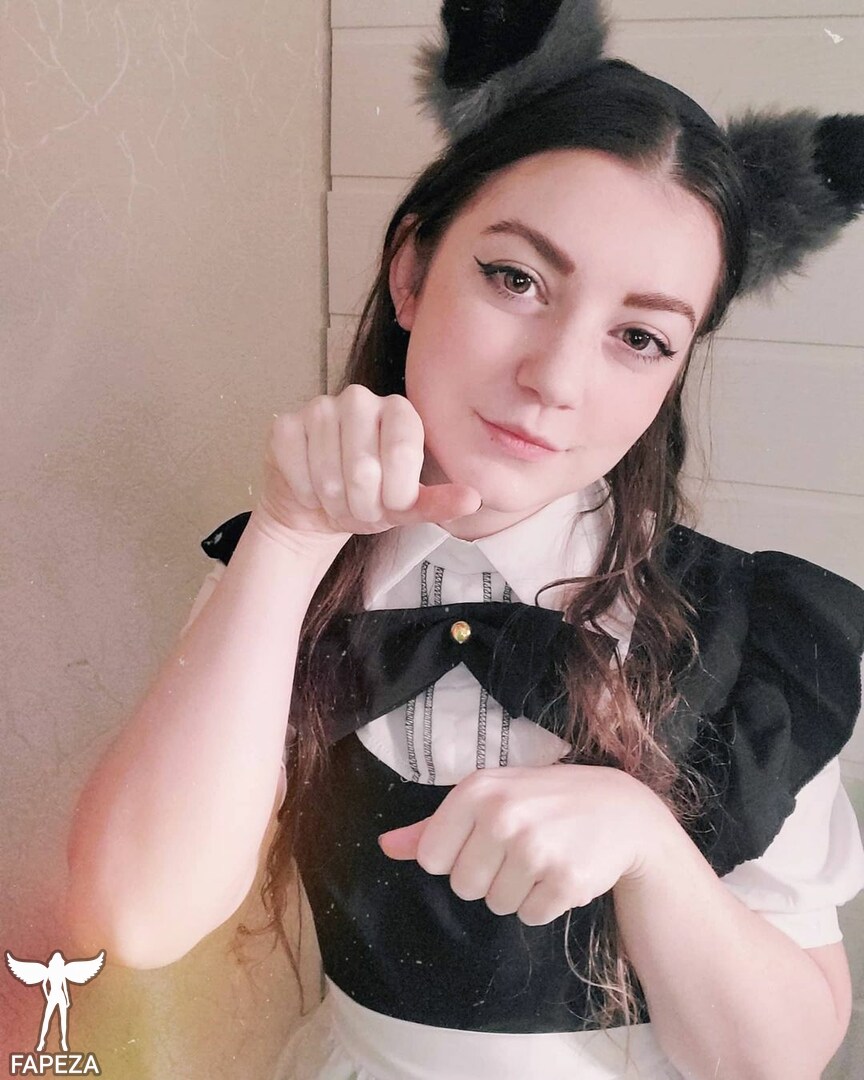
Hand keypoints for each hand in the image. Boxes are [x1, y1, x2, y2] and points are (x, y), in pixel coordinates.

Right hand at [257, 384, 481, 540]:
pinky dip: (306, 494)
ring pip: (327, 474)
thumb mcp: (407, 507)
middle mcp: (359, 399)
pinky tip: (310, 490)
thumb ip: (439, 502)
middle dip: (362, 505)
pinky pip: (296, 469)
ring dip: (333, 503)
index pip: (403, 453)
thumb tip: (473, 498)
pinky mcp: (284, 425)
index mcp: (399, 410)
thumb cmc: (368, 500)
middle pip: (363, 469)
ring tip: (337, 501)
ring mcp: (318, 407)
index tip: (392, 505)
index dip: (395, 494)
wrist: (317, 509)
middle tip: (360, 508)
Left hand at [378, 764, 671, 924]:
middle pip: (462, 887)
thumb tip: (384, 846)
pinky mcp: (564, 880)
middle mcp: (502, 815)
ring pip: (496, 904)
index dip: (458, 856)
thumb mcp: (489, 796)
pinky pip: (531, 916)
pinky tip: (563, 871)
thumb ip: (433, 826)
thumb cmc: (544, 800)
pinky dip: (545, 902)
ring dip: (518, 890)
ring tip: (544, 856)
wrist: (621, 810)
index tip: (486, 837)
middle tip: (520, 848)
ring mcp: (535, 848)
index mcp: (476, 789)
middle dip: (488, 876)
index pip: (431, 858)